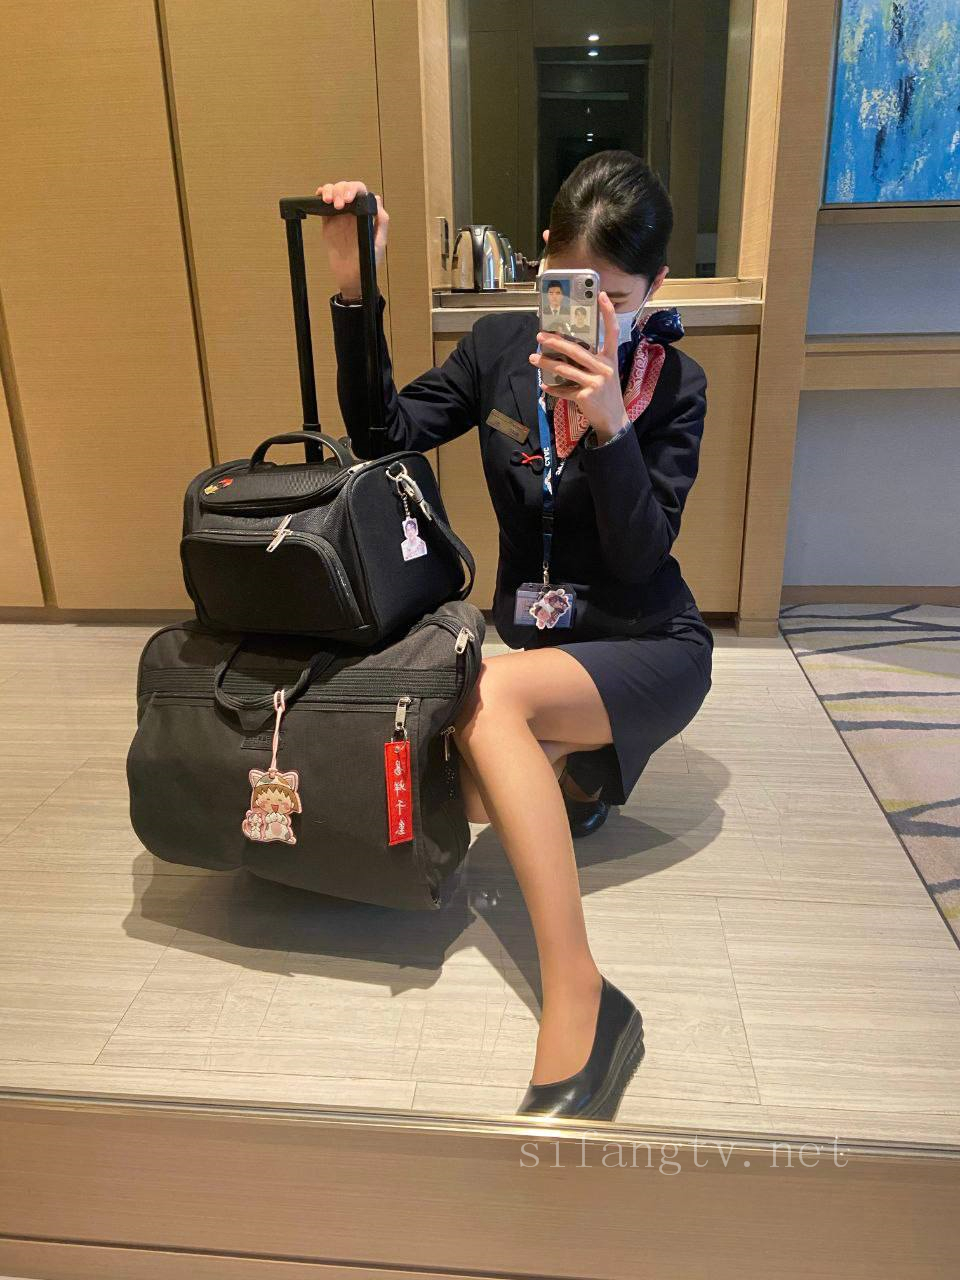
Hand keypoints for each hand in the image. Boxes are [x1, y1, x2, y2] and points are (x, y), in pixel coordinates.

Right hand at [315, 180, 388, 299]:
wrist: (350, 277)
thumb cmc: (366, 262)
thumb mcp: (378, 243)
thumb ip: (381, 222)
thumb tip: (377, 200)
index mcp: (366, 213)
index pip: (360, 191)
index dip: (354, 190)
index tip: (349, 199)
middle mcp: (353, 211)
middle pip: (345, 187)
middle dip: (341, 190)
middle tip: (338, 205)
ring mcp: (340, 215)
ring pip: (334, 191)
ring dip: (330, 191)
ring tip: (329, 202)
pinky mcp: (328, 222)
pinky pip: (323, 203)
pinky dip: (321, 194)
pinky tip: (320, 197)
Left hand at [528, 291, 629, 439]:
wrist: (613, 419)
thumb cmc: (606, 393)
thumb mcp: (605, 373)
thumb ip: (591, 361)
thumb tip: (566, 349)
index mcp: (610, 359)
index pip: (612, 331)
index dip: (608, 313)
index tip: (601, 295)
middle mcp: (604, 368)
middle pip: (576, 350)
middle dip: (556, 342)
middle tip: (540, 337)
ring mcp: (595, 382)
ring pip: (565, 369)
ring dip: (546, 364)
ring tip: (533, 359)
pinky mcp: (585, 396)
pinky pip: (564, 390)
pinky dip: (552, 389)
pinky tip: (544, 386)